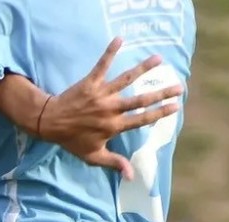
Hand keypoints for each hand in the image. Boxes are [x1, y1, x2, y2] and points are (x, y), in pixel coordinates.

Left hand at [37, 37, 184, 179]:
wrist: (49, 123)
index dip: (160, 113)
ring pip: (126, 80)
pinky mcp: (89, 83)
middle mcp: (110, 109)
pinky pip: (101, 65)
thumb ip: (114, 163)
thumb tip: (132, 176)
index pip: (142, 119)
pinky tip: (119, 38)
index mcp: (114, 126)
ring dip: (143, 68)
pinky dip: (110, 52)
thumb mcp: (93, 156)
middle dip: (161, 93)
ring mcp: (100, 95)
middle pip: (140, 100)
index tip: (176, 106)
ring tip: (159, 59)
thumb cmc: (72, 140)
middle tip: (179, 86)